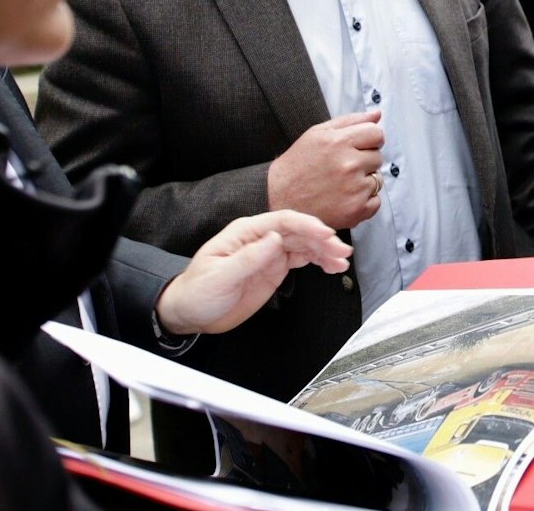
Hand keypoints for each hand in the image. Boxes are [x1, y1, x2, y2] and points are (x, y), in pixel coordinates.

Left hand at [153, 210, 352, 335]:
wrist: (191, 312)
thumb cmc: (197, 292)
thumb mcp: (220, 276)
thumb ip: (248, 257)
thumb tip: (274, 238)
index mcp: (245, 233)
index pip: (282, 221)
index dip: (307, 226)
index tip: (326, 236)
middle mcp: (260, 239)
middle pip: (298, 231)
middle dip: (322, 239)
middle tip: (341, 251)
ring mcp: (269, 253)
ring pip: (305, 245)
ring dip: (325, 251)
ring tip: (342, 260)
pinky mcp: (275, 268)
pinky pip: (302, 259)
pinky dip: (319, 262)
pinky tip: (331, 266)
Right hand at [266, 110, 384, 229]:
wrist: (278, 200)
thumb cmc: (297, 165)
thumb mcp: (317, 134)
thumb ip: (350, 121)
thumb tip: (377, 114)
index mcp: (338, 142)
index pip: (377, 134)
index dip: (368, 140)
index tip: (356, 147)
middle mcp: (348, 165)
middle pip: (378, 156)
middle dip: (364, 160)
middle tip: (342, 168)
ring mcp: (354, 189)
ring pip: (378, 179)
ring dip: (364, 181)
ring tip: (340, 184)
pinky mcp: (356, 210)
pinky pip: (376, 201)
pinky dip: (364, 201)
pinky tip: (344, 199)